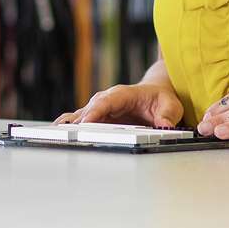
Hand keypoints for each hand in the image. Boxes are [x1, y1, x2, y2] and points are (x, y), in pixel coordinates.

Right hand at [56, 81, 184, 127]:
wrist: (156, 93)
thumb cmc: (162, 98)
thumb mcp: (171, 105)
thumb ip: (168, 115)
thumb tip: (164, 126)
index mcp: (123, 94)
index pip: (106, 102)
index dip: (95, 112)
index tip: (85, 122)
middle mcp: (108, 99)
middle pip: (90, 109)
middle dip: (79, 121)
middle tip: (69, 134)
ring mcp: (102, 108)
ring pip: (82, 114)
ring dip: (71, 123)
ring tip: (57, 133)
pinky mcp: (100, 116)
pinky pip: (82, 119)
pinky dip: (71, 125)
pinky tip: (59, 132)